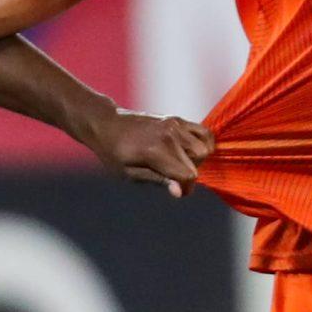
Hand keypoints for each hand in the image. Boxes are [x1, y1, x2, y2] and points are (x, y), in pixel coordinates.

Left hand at [86, 107, 214, 197]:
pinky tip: (190, 151)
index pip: (188, 174)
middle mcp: (169, 135)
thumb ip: (158, 180)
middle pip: (199, 159)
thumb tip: (179, 191)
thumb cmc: (114, 152)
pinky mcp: (177, 119)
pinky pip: (203, 132)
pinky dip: (203, 143)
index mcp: (156, 151)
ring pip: (205, 145)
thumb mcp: (129, 174)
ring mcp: (175, 124)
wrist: (107, 124)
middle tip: (174, 176)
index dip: (185, 188)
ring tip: (181, 163)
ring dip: (197, 159)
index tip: (175, 191)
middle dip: (191, 173)